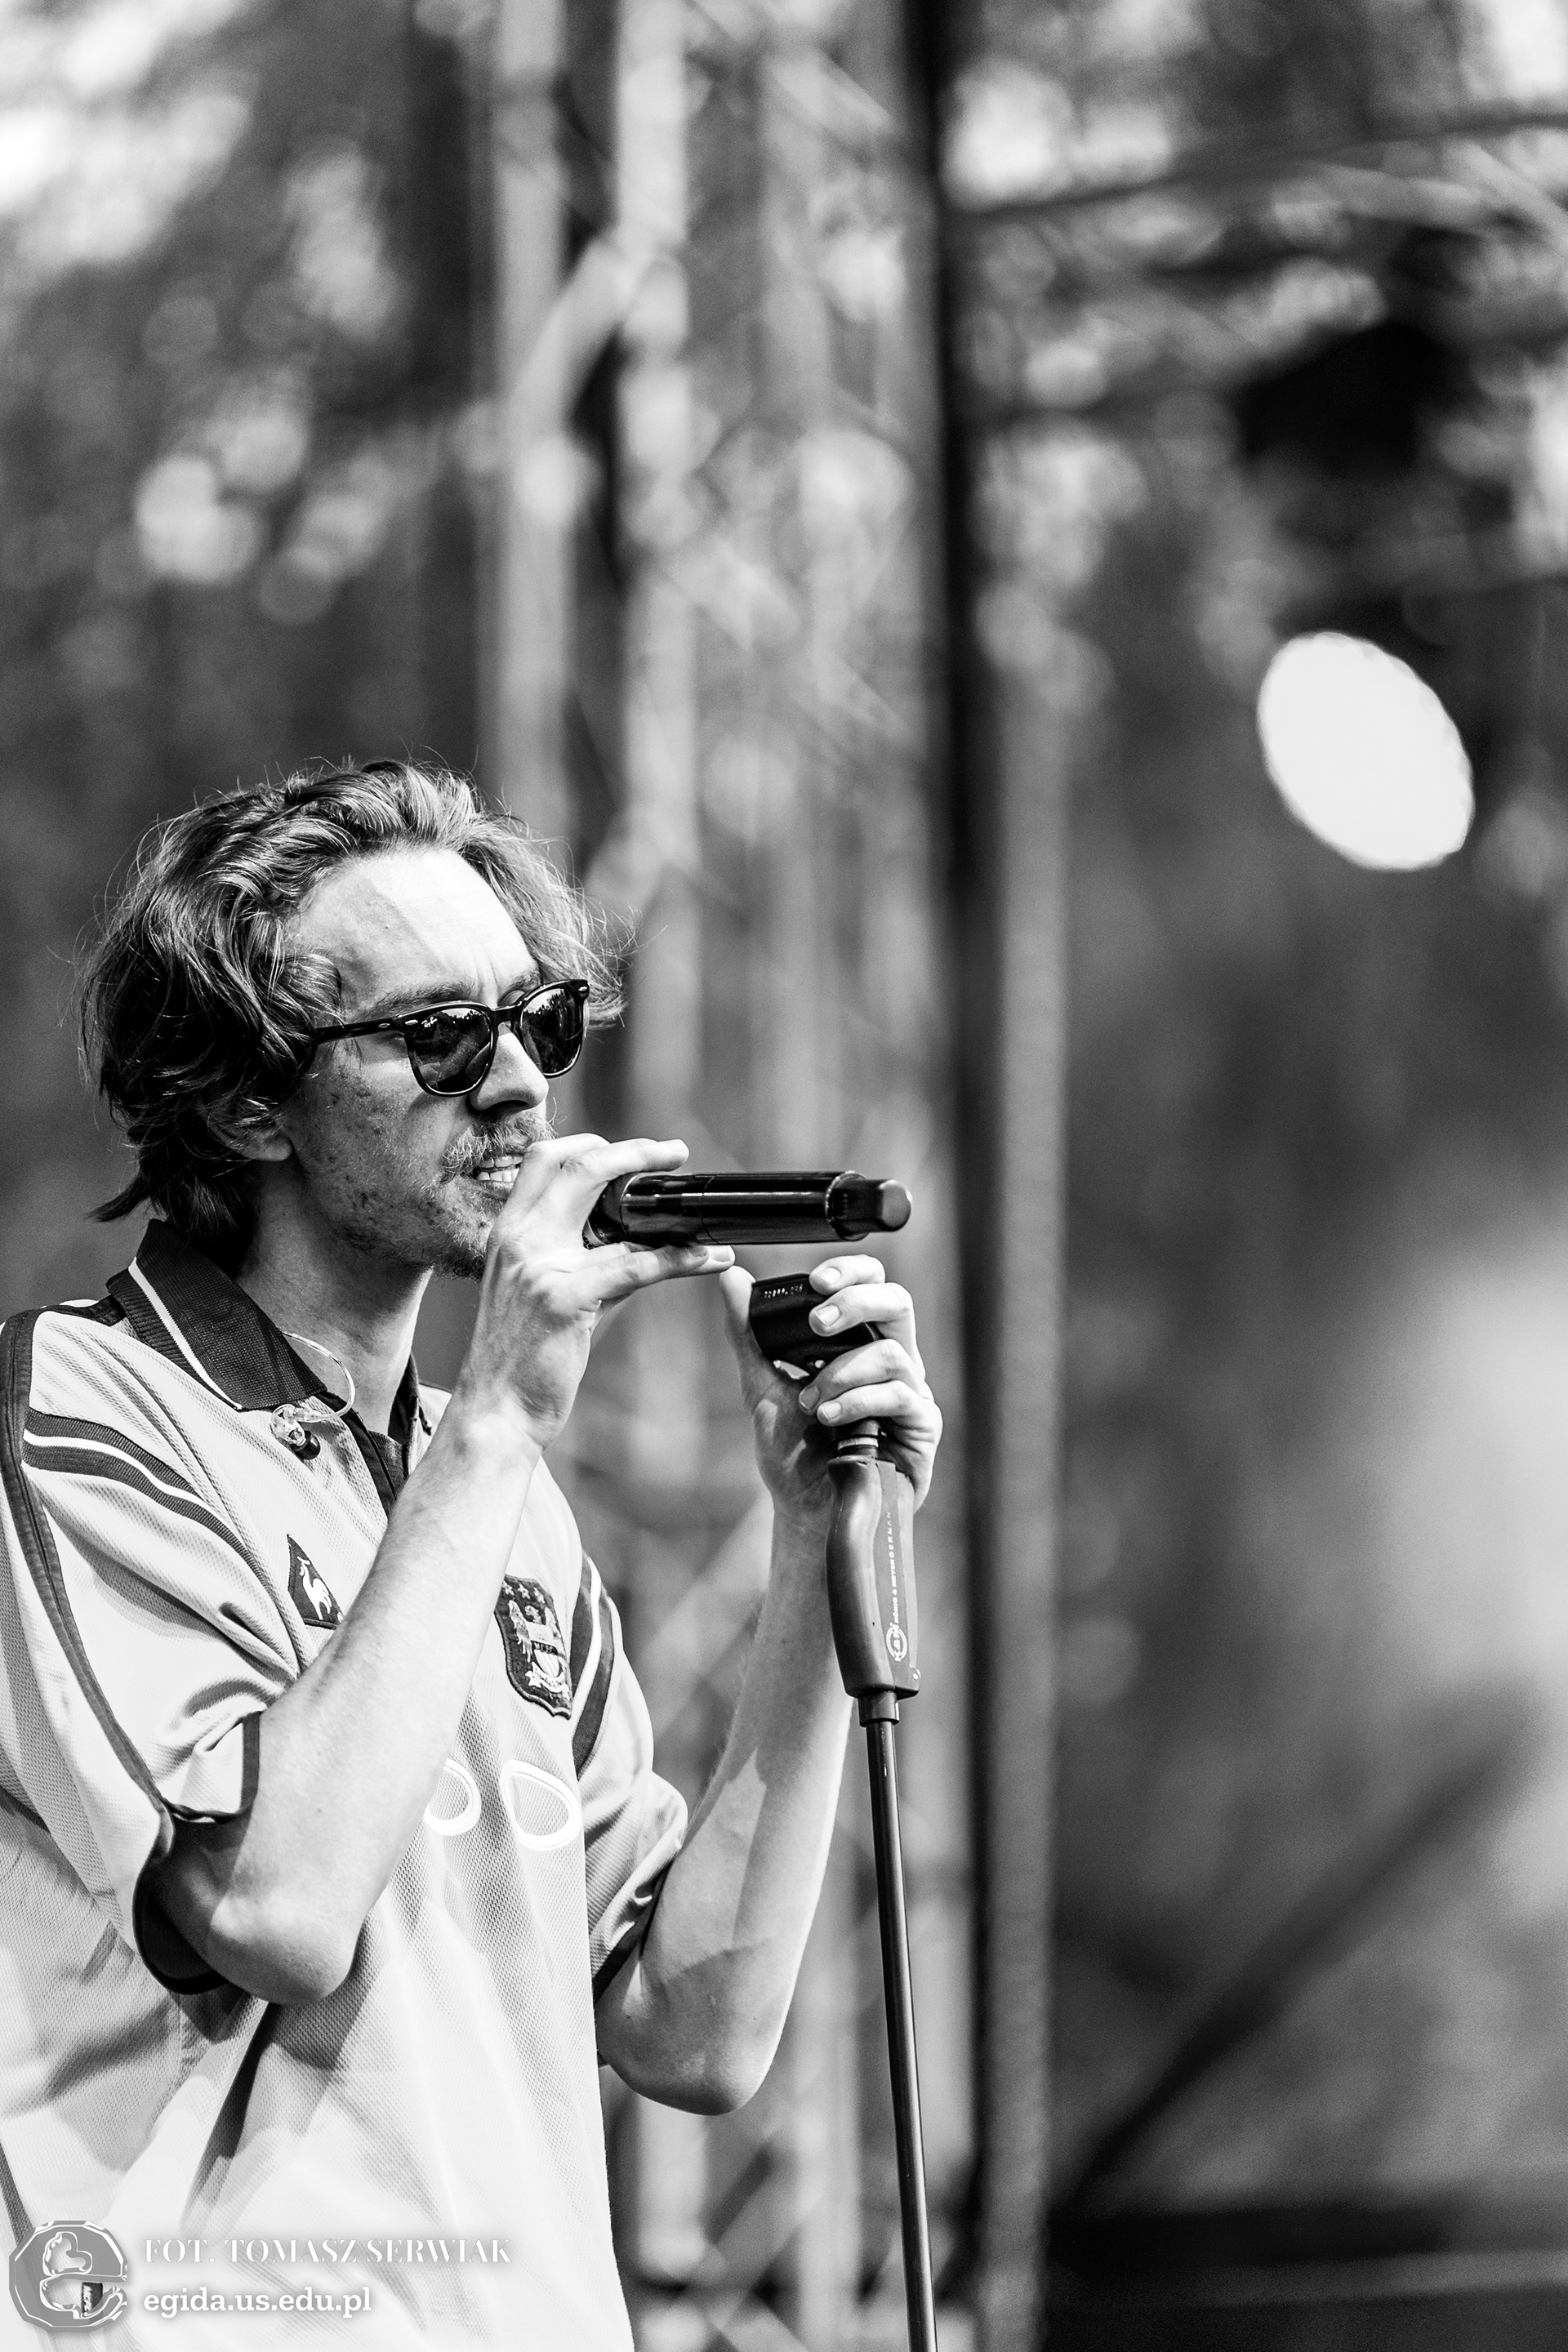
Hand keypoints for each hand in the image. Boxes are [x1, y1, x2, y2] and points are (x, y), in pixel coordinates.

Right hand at [458, 1135, 732, 1448]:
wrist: (495, 1410)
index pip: (545, 1159)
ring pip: (611, 1208)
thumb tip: (639, 1237)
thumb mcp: (539, 1290)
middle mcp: (518, 1239)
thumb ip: (580, 1256)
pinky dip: (680, 1258)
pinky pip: (636, 1265)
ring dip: (667, 1208)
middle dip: (633, 1151)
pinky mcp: (566, 1299)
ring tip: (703, 1217)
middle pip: (576, 1164)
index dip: (591, 1143)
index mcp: (508, 1231)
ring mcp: (539, 1266)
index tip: (632, 1151)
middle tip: (674, 1153)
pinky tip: (709, 1259)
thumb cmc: (520, 1356)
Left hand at [720, 1257, 941, 1526]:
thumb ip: (749, 1334)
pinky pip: (899, 1396)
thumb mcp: (761, 1385)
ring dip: (842, 1372)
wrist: (805, 1513)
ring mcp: (911, 1393)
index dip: (852, 1272)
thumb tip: (731, 1277)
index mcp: (860, 1343)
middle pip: (897, 1302)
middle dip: (855, 1302)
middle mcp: (892, 1362)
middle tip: (815, 1323)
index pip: (872, 1285)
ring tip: (811, 1403)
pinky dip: (858, 1401)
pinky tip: (830, 1419)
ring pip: (891, 1352)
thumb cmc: (792, 1452)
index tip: (817, 1281)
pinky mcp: (922, 1427)